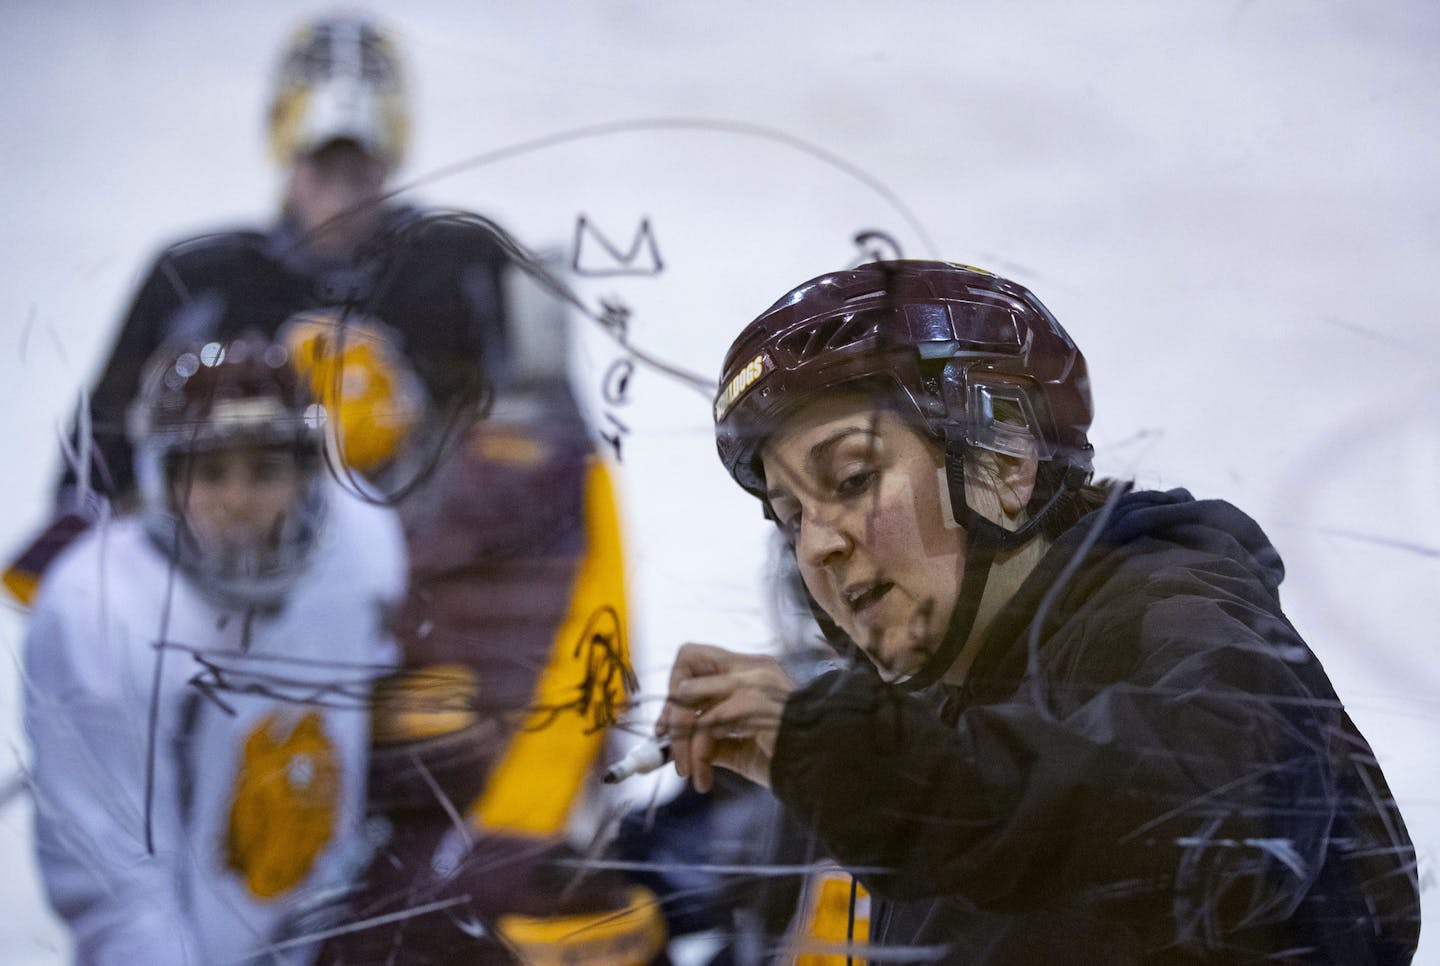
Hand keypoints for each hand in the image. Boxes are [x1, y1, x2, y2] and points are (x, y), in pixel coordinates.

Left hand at [655, 643, 794, 792]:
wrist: (828, 767)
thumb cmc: (792, 755)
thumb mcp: (744, 744)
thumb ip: (715, 737)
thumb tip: (680, 744)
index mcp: (753, 669)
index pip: (697, 658)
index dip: (675, 688)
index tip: (666, 725)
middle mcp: (752, 667)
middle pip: (686, 663)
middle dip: (670, 709)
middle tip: (668, 746)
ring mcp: (752, 682)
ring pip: (688, 697)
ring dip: (680, 740)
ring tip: (689, 772)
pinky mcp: (751, 703)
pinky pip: (704, 726)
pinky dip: (697, 755)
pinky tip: (704, 779)